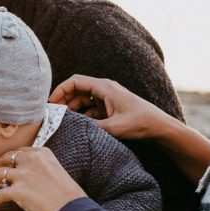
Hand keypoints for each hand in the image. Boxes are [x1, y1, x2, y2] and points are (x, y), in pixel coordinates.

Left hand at [0, 147, 87, 210]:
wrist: (71, 210)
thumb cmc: (69, 196)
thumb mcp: (58, 172)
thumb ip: (44, 169)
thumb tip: (33, 177)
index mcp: (43, 154)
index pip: (21, 151)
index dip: (11, 157)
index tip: (7, 162)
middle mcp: (31, 161)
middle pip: (7, 157)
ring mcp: (23, 175)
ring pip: (0, 173)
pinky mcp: (17, 191)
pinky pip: (0, 194)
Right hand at [49, 74, 175, 141]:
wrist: (158, 126)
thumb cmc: (140, 122)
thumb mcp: (114, 127)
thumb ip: (92, 127)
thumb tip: (72, 129)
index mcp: (104, 87)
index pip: (75, 82)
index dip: (60, 90)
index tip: (50, 103)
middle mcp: (104, 90)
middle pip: (77, 91)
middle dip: (64, 101)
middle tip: (53, 115)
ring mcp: (106, 99)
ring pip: (82, 101)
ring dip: (72, 110)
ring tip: (62, 122)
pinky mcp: (109, 108)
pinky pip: (90, 110)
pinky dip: (82, 116)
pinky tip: (77, 127)